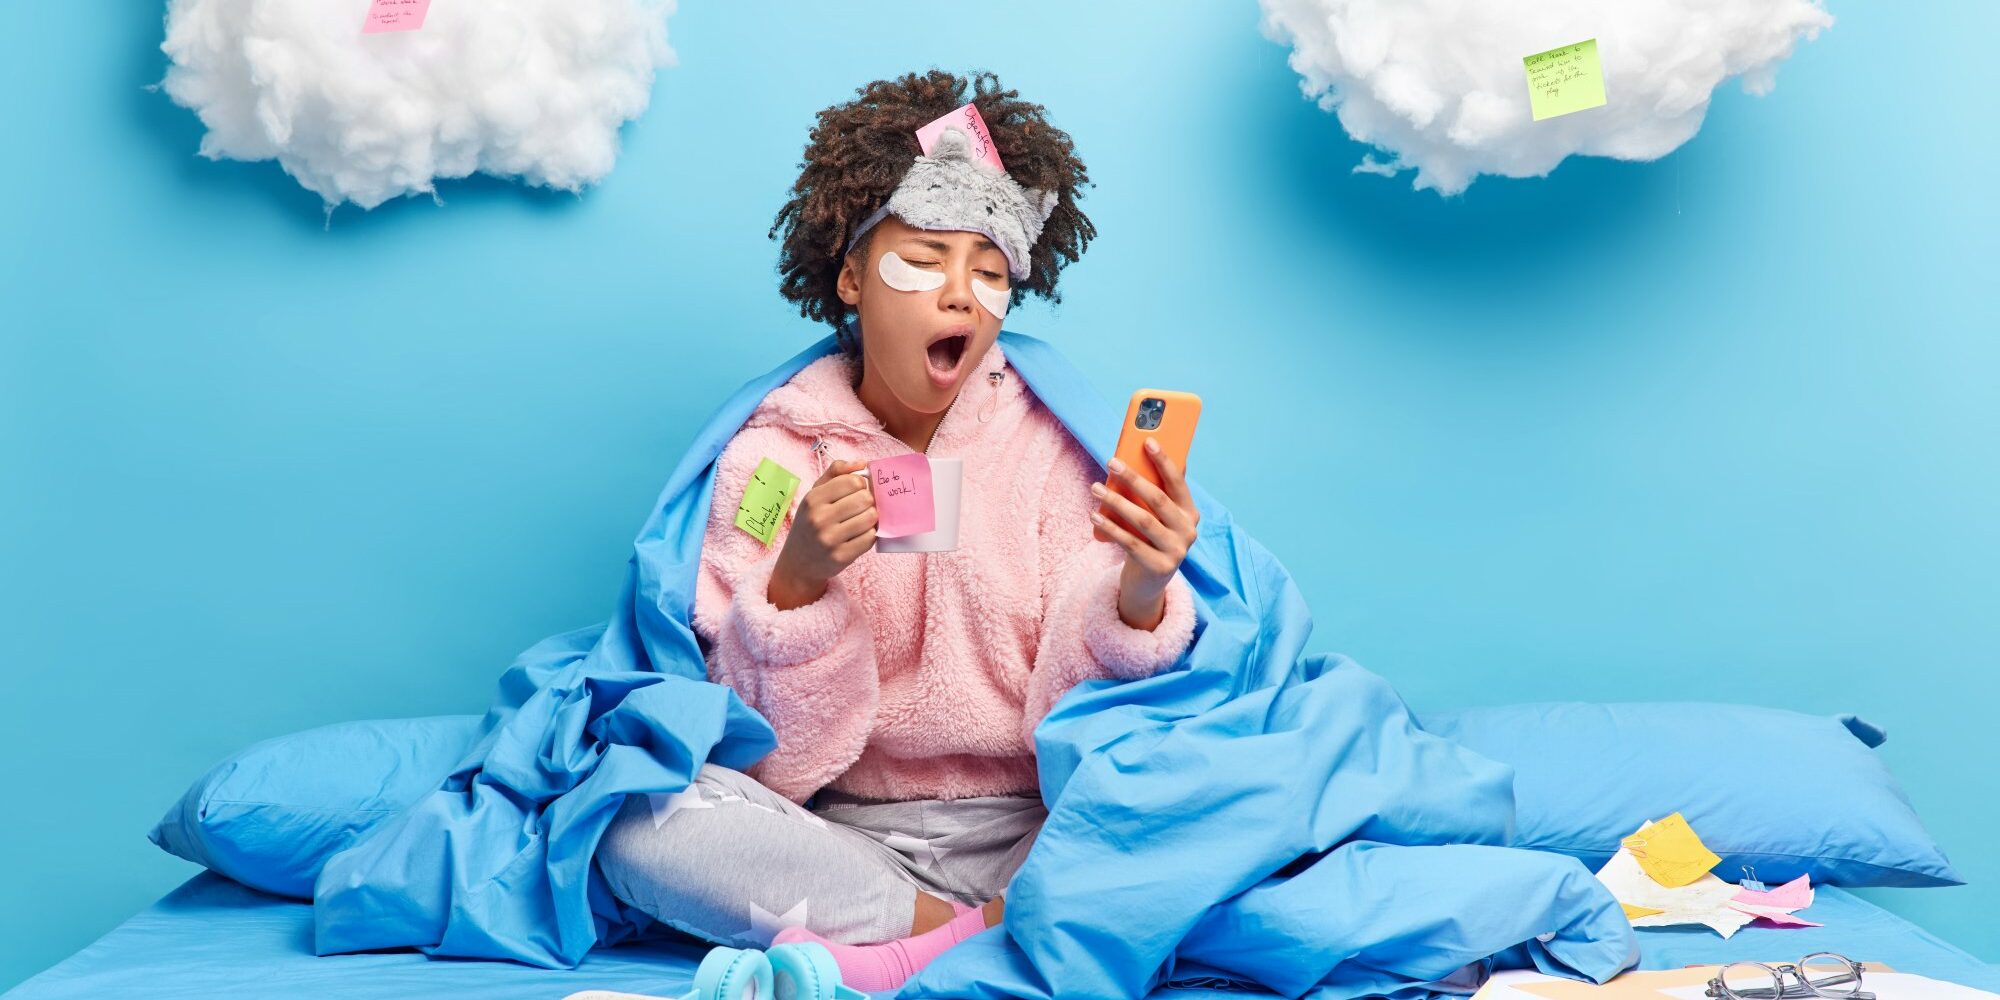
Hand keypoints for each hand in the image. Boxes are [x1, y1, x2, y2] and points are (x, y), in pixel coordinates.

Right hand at [770, 460, 875, 609]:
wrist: (798, 563)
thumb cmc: (810, 523)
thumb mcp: (815, 494)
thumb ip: (836, 473)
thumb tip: (862, 462)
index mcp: (813, 499)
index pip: (853, 482)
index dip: (862, 485)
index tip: (858, 491)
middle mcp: (819, 518)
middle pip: (865, 499)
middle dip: (868, 502)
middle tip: (861, 508)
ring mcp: (830, 539)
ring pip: (870, 518)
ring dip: (871, 519)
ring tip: (861, 521)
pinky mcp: (841, 556)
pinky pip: (870, 538)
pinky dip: (870, 535)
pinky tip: (860, 535)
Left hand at [1089, 439, 1198, 627]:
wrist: (1148, 583)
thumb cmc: (1149, 539)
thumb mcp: (1156, 516)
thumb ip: (1154, 491)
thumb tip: (1139, 455)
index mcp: (1190, 513)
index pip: (1178, 483)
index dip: (1164, 461)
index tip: (1147, 441)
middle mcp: (1188, 532)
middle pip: (1158, 499)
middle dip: (1133, 478)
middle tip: (1111, 462)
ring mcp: (1176, 551)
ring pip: (1143, 520)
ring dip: (1116, 501)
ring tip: (1096, 487)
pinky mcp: (1159, 567)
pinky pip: (1130, 542)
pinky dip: (1111, 527)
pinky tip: (1095, 514)